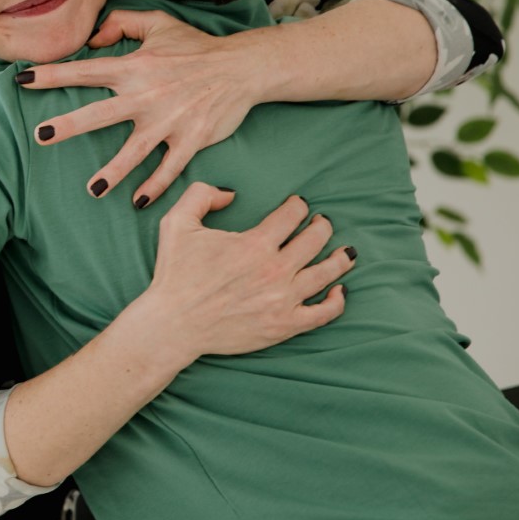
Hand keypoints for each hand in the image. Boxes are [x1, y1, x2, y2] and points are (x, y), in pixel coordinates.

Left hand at [17, 10, 263, 206]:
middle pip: (101, 112)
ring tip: (92, 188)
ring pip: (135, 150)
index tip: (22, 79)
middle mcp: (147, 94)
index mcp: (134, 67)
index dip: (52, 74)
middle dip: (70, 125)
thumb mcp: (158, 23)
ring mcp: (170, 120)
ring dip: (114, 171)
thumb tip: (92, 38)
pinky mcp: (191, 138)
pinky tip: (138, 202)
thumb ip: (122, 22)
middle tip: (40, 136)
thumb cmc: (195, 47)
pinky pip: (169, 167)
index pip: (85, 71)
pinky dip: (155, 185)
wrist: (242, 68)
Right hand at [138, 183, 352, 362]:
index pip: (292, 215)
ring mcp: (283, 299)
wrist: (173, 324)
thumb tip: (231, 194)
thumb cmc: (175, 274)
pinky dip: (337, 300)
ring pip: (327, 273)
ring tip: (345, 252)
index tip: (297, 205)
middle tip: (319, 223)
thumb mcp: (176, 223)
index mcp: (254, 244)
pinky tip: (338, 290)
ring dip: (340, 258)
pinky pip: (324, 312)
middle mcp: (275, 270)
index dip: (298, 205)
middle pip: (315, 239)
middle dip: (321, 226)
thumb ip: (201, 195)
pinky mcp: (284, 325)